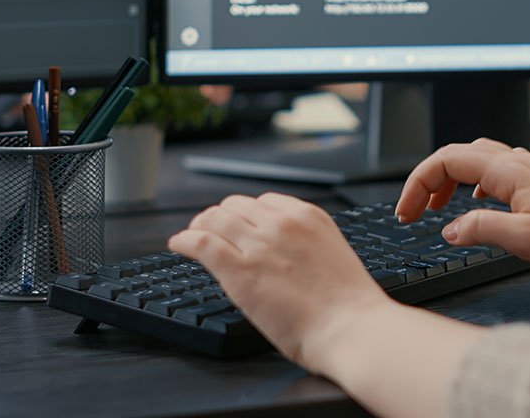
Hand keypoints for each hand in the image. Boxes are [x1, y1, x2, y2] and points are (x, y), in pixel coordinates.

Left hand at [168, 193, 392, 371]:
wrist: (350, 328)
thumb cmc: (347, 305)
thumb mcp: (331, 255)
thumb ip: (305, 246)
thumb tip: (281, 254)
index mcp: (309, 217)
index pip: (264, 202)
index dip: (246, 214)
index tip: (239, 226)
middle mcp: (282, 223)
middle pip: (235, 206)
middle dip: (221, 218)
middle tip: (210, 231)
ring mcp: (259, 245)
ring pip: (213, 218)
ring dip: (199, 226)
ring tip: (191, 236)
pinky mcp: (238, 270)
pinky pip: (200, 242)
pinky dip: (184, 240)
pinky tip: (179, 245)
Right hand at [395, 138, 529, 273]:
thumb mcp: (523, 240)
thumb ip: (481, 229)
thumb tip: (449, 229)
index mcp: (509, 171)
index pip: (447, 160)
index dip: (418, 183)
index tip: (406, 212)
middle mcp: (518, 163)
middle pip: (458, 154)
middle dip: (429, 179)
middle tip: (414, 211)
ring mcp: (528, 170)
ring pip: (475, 160)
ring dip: (449, 179)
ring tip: (436, 207)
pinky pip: (494, 171)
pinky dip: (472, 184)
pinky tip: (475, 204)